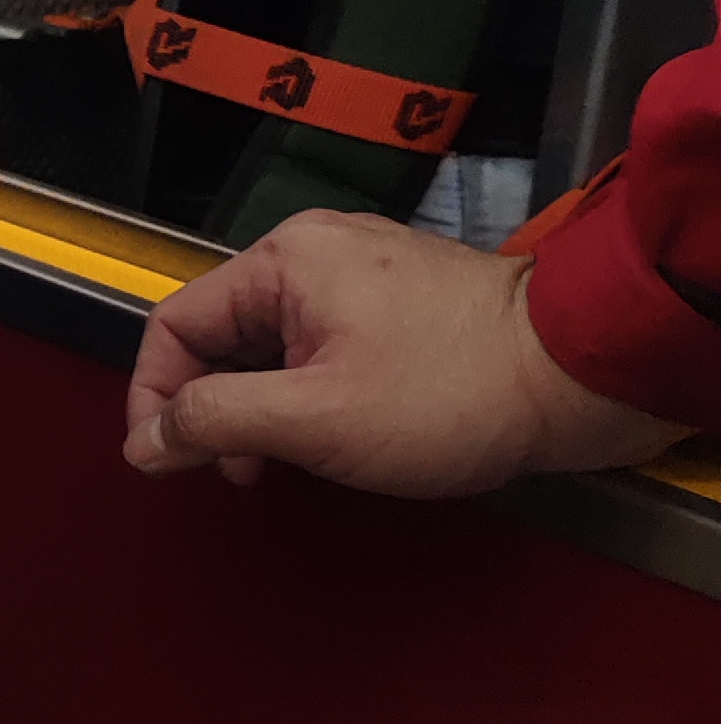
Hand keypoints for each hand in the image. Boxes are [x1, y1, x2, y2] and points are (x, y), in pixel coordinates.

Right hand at [123, 211, 675, 498]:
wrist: (578, 374)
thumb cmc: (448, 393)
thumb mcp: (311, 418)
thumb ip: (215, 422)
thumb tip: (144, 440)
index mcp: (284, 262)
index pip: (175, 324)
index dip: (153, 399)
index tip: (164, 462)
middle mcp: (315, 251)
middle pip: (220, 332)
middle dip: (210, 408)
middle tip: (230, 472)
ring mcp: (362, 271)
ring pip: (270, 343)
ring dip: (258, 408)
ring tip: (278, 465)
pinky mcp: (398, 300)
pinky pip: (318, 343)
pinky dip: (303, 393)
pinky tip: (326, 437)